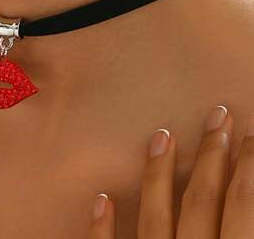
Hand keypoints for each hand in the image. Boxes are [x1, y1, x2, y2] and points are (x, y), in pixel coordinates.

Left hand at [89, 105, 253, 237]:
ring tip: (162, 135)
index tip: (250, 135)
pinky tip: (102, 198)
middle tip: (219, 114)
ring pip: (155, 217)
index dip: (249, 165)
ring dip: (159, 174)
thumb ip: (245, 229)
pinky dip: (104, 227)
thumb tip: (246, 203)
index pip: (244, 205)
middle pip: (202, 201)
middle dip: (213, 155)